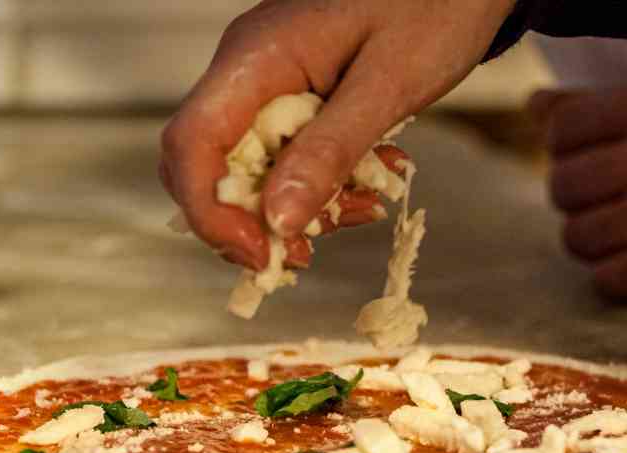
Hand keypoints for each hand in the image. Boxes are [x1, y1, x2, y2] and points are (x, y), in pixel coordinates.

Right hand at [160, 0, 517, 270]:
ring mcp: (267, 83)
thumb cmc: (434, 7)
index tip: (261, 253)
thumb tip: (278, 220)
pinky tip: (372, 181)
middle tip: (304, 253)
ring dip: (298, 207)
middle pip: (207, 165)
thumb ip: (329, 151)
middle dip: (249, 221)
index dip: (211, 213)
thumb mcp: (388, 85)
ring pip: (249, 170)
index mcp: (256, 57)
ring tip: (365, 206)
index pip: (192, 144)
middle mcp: (246, 70)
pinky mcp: (293, 96)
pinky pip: (286, 156)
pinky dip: (321, 183)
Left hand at [531, 87, 626, 320]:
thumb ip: (601, 111)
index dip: (571, 152)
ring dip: (601, 244)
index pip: (563, 128)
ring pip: (574, 237)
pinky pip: (600, 278)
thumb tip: (535, 105)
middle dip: (585, 202)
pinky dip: (621, 277)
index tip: (605, 164)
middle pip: (561, 185)